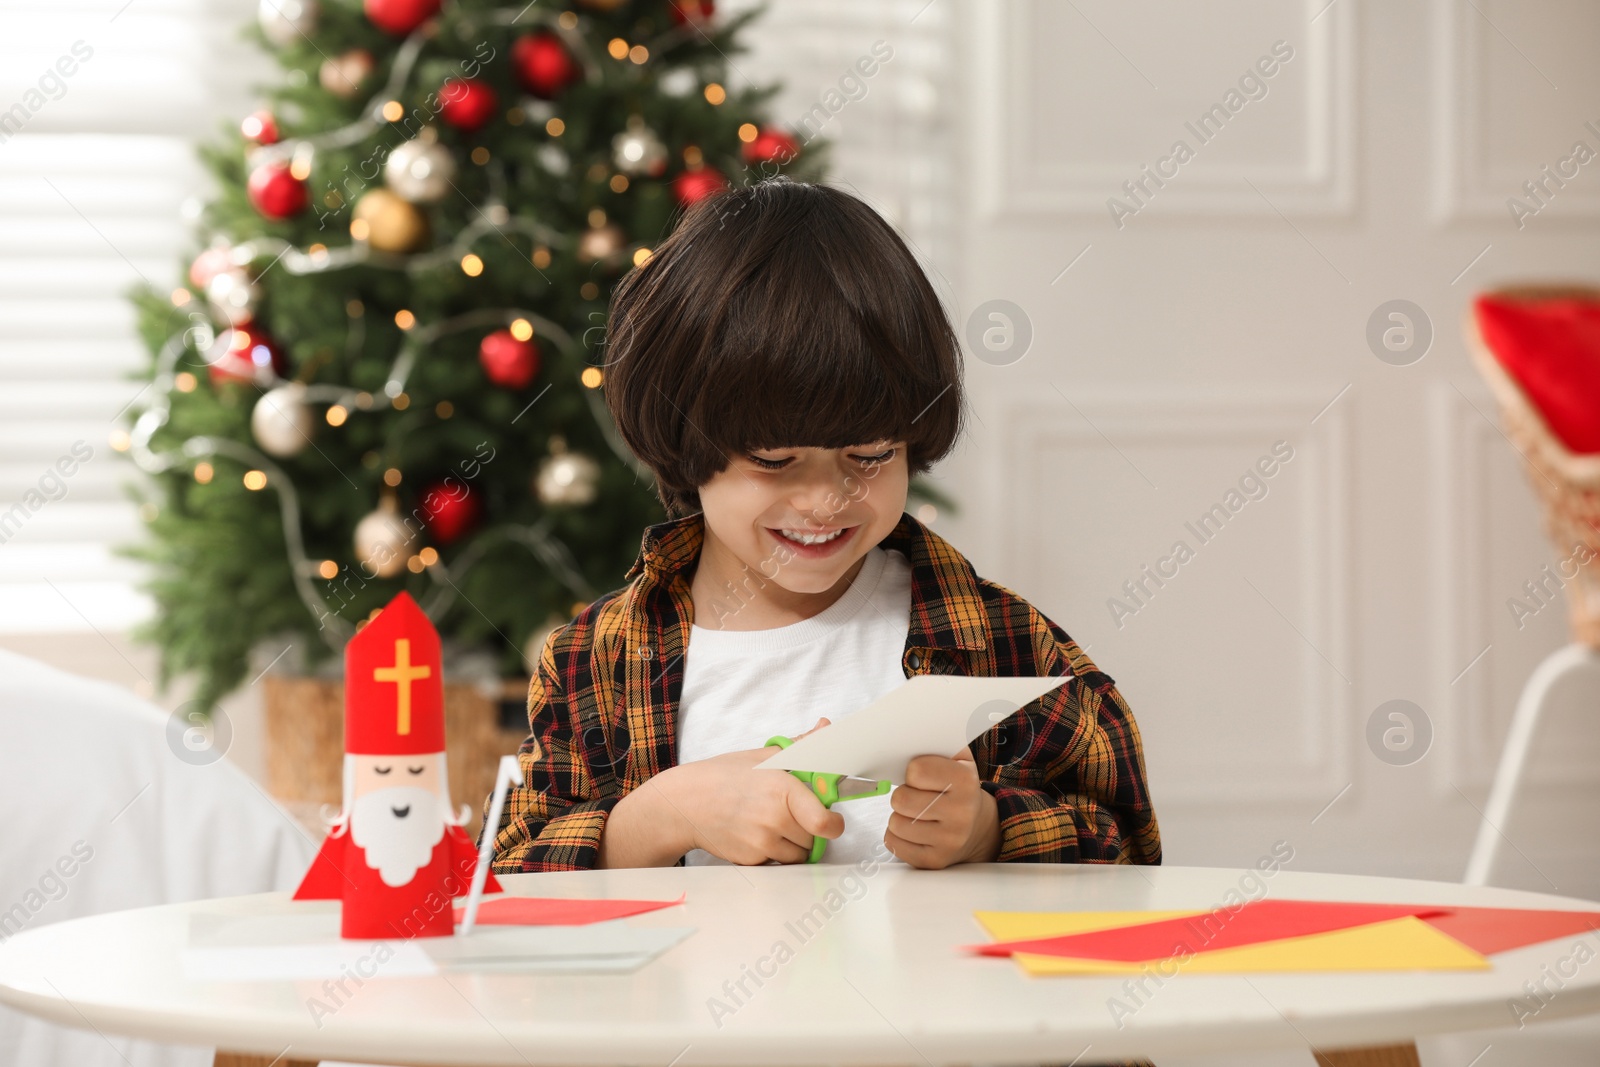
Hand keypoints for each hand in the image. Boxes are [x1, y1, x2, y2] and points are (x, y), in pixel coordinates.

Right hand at [656, 717, 843, 864]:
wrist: (684, 804)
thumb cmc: (723, 776)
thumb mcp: (763, 756)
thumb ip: (802, 746)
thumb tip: (826, 727)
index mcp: (782, 789)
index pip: (825, 823)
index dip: (834, 824)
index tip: (832, 819)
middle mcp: (774, 820)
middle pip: (815, 839)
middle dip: (810, 829)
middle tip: (793, 814)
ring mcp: (762, 843)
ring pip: (799, 854)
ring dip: (795, 843)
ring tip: (774, 823)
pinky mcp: (751, 860)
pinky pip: (778, 862)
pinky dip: (775, 852)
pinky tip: (758, 834)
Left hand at [884, 748, 999, 868]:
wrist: (979, 828)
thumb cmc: (960, 789)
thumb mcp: (959, 760)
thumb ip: (938, 743)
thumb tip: (909, 731)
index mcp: (966, 781)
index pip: (916, 770)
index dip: (913, 772)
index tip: (922, 776)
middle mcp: (961, 814)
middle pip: (901, 800)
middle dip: (903, 795)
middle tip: (917, 796)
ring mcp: (948, 841)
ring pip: (895, 823)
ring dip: (900, 816)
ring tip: (917, 813)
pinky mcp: (934, 861)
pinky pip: (894, 844)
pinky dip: (898, 836)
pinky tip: (915, 830)